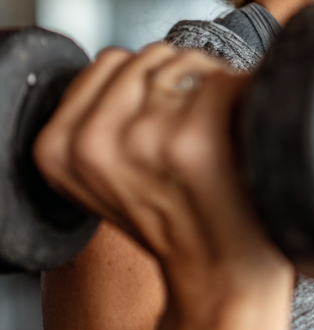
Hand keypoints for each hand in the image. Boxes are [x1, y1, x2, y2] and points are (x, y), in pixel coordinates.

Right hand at [34, 43, 291, 306]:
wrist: (223, 275)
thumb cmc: (177, 219)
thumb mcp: (106, 175)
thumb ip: (100, 119)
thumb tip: (128, 64)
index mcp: (58, 148)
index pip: (108, 62)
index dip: (145, 83)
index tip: (159, 120)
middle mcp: (94, 140)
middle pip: (152, 55)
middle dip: (180, 80)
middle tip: (193, 135)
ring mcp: (145, 137)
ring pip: (188, 61)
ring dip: (212, 86)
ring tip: (214, 138)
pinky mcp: (195, 137)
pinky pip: (221, 77)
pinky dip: (239, 95)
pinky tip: (234, 137)